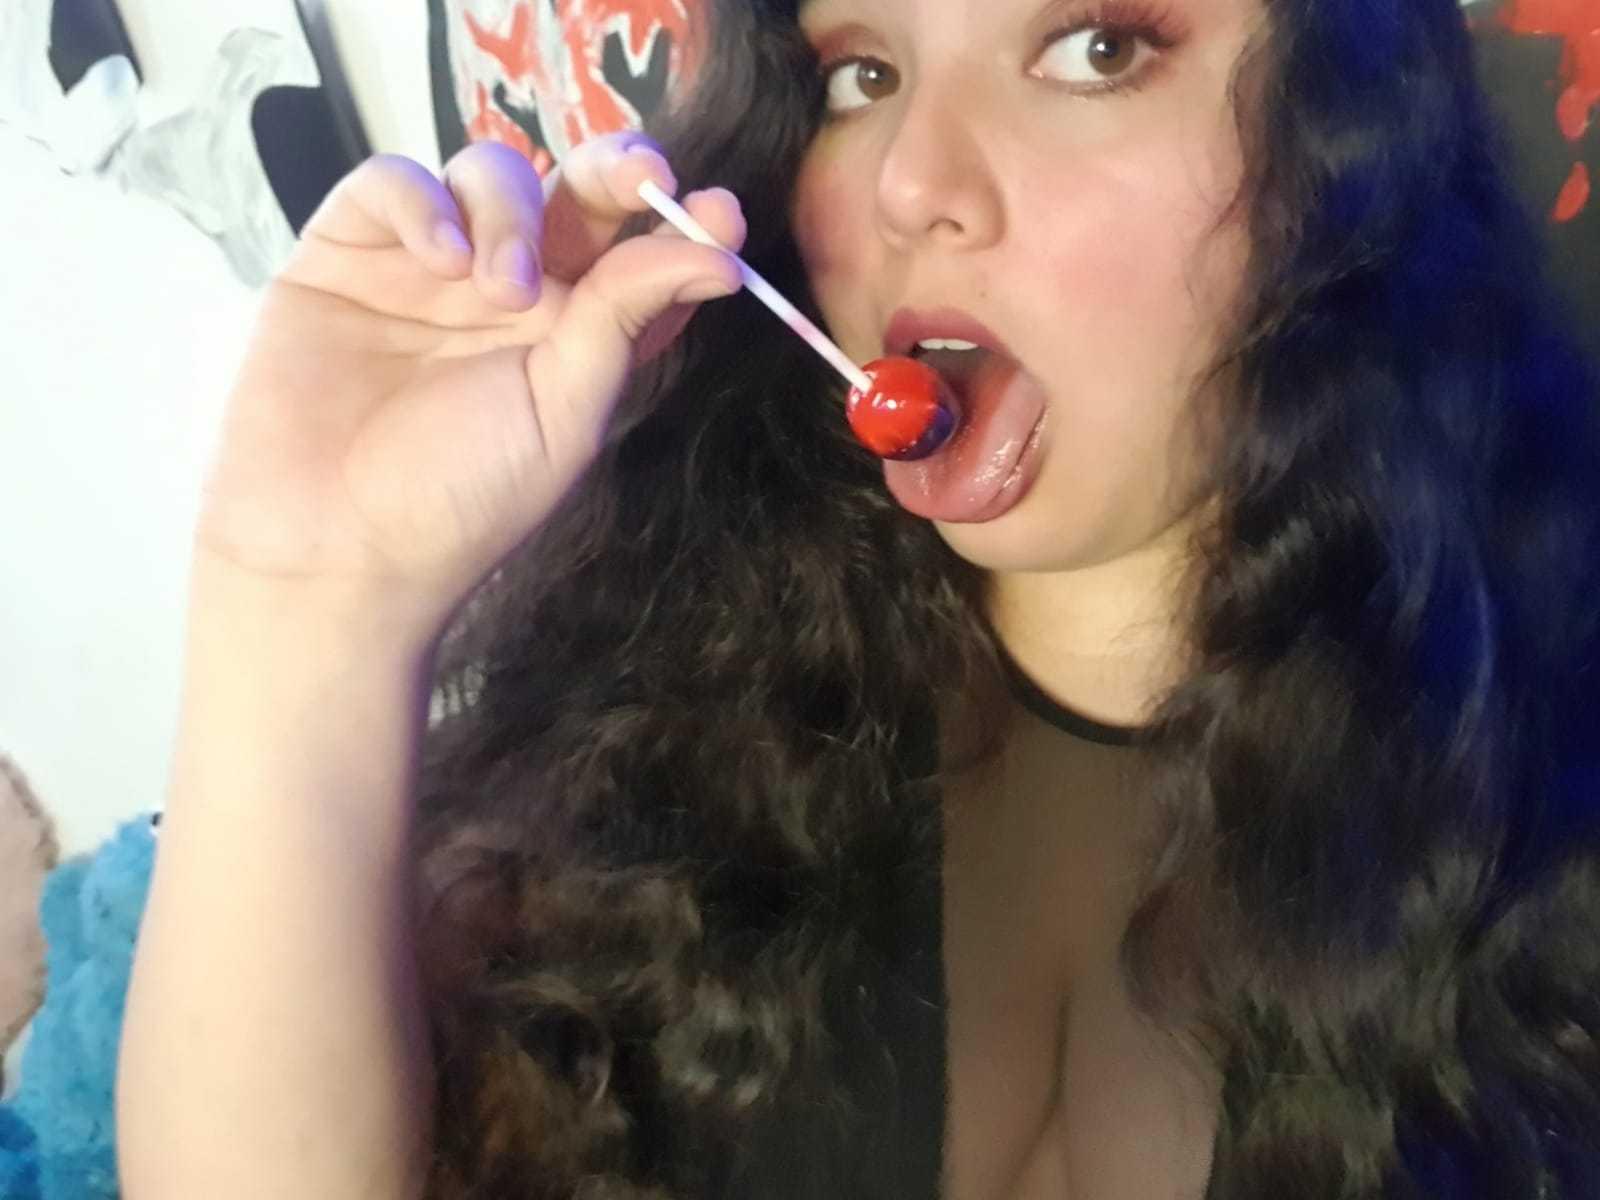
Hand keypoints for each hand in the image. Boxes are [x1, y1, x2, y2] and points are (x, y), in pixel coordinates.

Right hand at [195, 133, 745, 635]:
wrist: (338, 551)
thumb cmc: (462, 502)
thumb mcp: (564, 412)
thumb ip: (624, 320)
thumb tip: (716, 255)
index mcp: (573, 335)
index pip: (637, 257)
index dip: (680, 227)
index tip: (719, 216)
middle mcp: (507, 293)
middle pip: (572, 196)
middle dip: (613, 170)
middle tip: (640, 176)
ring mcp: (428, 269)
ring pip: (489, 175)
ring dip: (510, 212)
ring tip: (499, 289)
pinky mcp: (346, 254)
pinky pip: (390, 183)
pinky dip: (421, 203)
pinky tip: (440, 257)